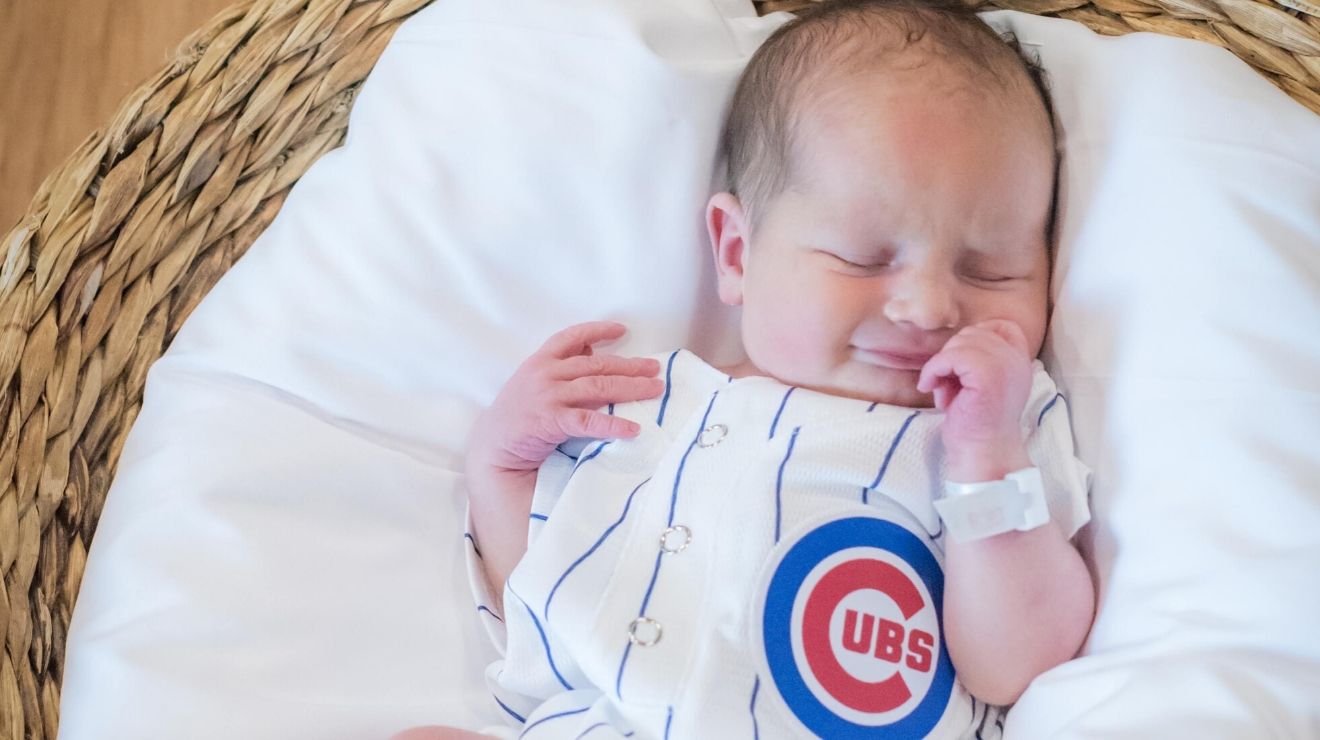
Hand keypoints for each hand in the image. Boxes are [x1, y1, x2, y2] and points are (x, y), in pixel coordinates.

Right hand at [467, 321, 664, 475]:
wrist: (493, 444)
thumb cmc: (518, 412)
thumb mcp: (534, 379)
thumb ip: (560, 364)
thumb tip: (591, 349)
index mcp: (541, 360)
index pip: (572, 336)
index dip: (598, 330)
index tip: (622, 330)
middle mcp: (545, 373)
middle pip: (596, 364)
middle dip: (630, 366)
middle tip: (655, 369)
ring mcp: (548, 396)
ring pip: (598, 386)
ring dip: (630, 388)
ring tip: (654, 390)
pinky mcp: (551, 421)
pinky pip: (588, 421)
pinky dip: (613, 424)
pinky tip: (632, 428)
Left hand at [916, 319, 1032, 474]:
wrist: (982, 455)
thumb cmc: (975, 424)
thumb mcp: (980, 385)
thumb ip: (977, 361)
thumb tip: (952, 346)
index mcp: (1020, 362)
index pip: (1004, 326)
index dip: (977, 336)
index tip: (960, 361)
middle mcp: (1017, 361)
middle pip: (975, 333)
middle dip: (953, 354)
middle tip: (948, 383)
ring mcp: (1004, 366)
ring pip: (961, 343)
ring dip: (942, 364)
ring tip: (941, 388)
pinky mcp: (986, 375)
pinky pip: (951, 357)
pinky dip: (934, 370)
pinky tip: (931, 388)